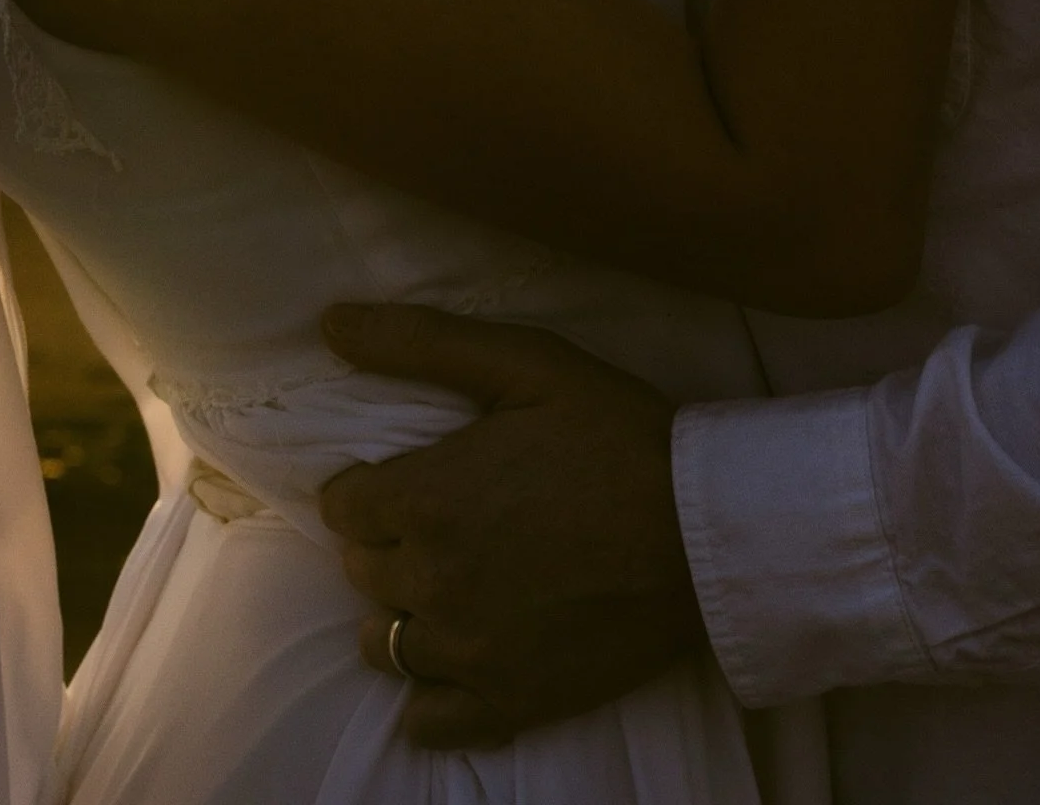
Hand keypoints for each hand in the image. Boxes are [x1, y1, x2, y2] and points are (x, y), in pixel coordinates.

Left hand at [318, 303, 704, 748]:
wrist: (707, 530)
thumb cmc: (619, 435)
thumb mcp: (528, 363)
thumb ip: (423, 342)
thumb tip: (333, 321)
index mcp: (426, 498)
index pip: (344, 505)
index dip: (372, 488)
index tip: (413, 480)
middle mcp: (430, 580)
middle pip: (363, 569)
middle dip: (392, 542)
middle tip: (448, 522)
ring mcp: (466, 650)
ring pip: (382, 642)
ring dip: (404, 612)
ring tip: (454, 586)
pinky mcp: (508, 700)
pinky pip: (428, 718)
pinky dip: (431, 695)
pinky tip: (463, 659)